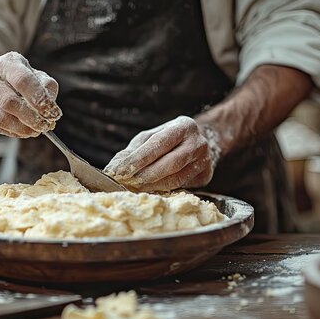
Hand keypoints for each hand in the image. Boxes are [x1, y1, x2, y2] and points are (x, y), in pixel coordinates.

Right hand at [0, 51, 61, 137]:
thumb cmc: (20, 78)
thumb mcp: (35, 75)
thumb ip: (46, 87)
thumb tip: (50, 107)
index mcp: (5, 63)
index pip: (23, 81)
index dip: (40, 100)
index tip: (54, 113)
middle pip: (10, 102)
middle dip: (32, 118)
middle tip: (46, 125)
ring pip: (1, 118)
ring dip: (23, 129)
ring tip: (37, 130)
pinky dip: (14, 132)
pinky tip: (24, 131)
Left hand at [104, 116, 221, 191]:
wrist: (199, 141)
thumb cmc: (168, 139)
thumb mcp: (150, 137)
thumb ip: (133, 151)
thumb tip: (113, 169)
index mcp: (183, 126)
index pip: (159, 143)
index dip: (139, 158)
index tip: (122, 170)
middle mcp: (198, 143)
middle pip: (171, 163)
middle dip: (146, 175)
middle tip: (128, 183)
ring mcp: (205, 161)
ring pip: (177, 179)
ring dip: (153, 186)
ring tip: (136, 188)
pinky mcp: (206, 176)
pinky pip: (182, 187)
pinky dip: (164, 191)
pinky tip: (151, 191)